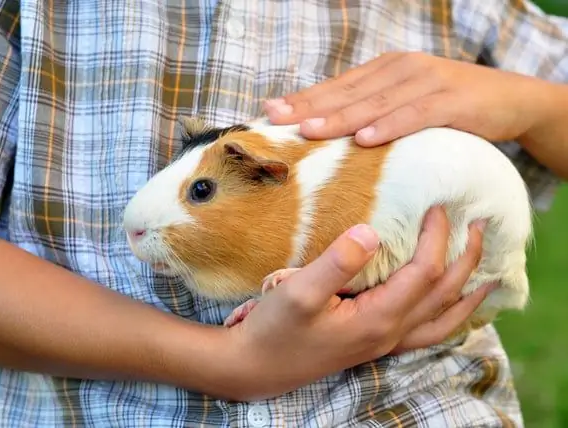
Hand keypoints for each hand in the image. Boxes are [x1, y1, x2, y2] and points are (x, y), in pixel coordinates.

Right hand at [225, 206, 495, 400]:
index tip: (437, 206)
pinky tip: (451, 305)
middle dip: (466, 258)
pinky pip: (429, 331)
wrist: (258, 365)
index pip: (424, 272)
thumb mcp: (298, 292)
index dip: (436, 237)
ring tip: (487, 270)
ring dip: (468, 291)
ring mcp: (385, 342)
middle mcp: (390, 333)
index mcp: (377, 318)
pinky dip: (450, 316)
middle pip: (444, 294)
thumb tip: (372, 231)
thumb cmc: (275, 328)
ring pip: (444, 319)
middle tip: (480, 225)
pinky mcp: (374, 342)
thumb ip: (337, 262)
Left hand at [263, 52, 552, 145]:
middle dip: (309, 107)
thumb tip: (334, 134)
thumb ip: (374, 111)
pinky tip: (366, 139)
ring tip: (309, 131)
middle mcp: (400, 70)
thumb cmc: (449, 107)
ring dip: (340, 118)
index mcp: (385, 70)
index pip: (337, 87)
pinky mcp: (450, 101)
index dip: (304, 99)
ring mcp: (425, 82)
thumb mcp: (406, 103)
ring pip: (375, 103)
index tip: (271, 111)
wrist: (510, 99)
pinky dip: (390, 126)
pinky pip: (415, 114)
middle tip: (276, 119)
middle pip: (347, 93)